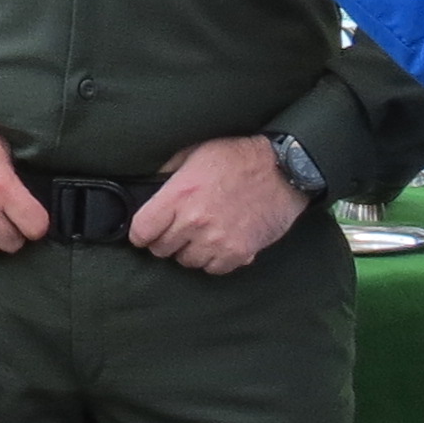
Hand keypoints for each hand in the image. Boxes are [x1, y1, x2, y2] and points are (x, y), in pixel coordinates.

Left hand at [128, 133, 309, 276]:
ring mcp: (217, 239)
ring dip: (190, 250)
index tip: (147, 231)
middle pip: (161, 250)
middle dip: (166, 240)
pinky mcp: (239, 252)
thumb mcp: (194, 153)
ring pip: (186, 262)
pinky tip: (219, 243)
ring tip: (201, 234)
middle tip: (178, 229)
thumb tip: (149, 189)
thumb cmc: (238, 157)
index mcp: (179, 195)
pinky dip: (213, 260)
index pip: (141, 230)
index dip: (141, 233)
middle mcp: (195, 221)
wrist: (283, 169)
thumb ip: (168, 173)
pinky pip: (213, 269)